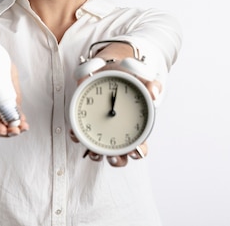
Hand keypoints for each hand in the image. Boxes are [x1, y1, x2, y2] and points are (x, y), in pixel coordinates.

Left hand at [70, 41, 160, 166]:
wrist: (109, 68)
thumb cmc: (127, 79)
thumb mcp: (141, 80)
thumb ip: (151, 86)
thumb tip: (154, 93)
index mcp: (135, 129)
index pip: (140, 148)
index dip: (138, 153)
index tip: (135, 151)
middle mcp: (118, 135)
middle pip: (119, 157)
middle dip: (117, 161)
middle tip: (113, 157)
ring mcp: (101, 132)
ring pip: (98, 152)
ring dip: (96, 155)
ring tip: (93, 151)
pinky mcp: (85, 123)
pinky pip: (80, 135)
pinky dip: (77, 136)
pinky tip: (75, 132)